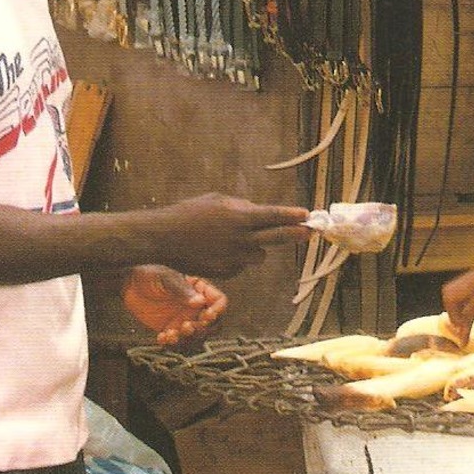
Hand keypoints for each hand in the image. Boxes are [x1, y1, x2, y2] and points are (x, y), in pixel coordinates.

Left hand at [123, 265, 228, 344]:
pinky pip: (178, 341)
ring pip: (197, 335)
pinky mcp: (171, 328)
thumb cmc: (150, 274)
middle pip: (213, 323)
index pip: (219, 301)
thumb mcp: (166, 279)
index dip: (218, 310)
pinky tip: (161, 337)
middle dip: (203, 328)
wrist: (128, 285)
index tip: (207, 315)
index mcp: (200, 290)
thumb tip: (200, 302)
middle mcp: (195, 306)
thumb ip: (182, 290)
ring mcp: (184, 318)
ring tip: (172, 333)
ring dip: (187, 338)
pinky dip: (172, 342)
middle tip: (187, 326)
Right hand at [155, 195, 311, 279]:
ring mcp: (234, 258)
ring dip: (254, 247)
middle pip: (277, 238)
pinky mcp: (227, 272)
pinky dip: (236, 258)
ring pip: (259, 255)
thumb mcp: (216, 201)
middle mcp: (241, 238)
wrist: (162, 238)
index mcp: (239, 217)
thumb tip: (260, 214)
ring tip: (230, 239)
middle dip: (296, 234)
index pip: (274, 216)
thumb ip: (241, 207)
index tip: (307, 215)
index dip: (292, 216)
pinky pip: (241, 265)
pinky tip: (216, 250)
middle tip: (310, 232)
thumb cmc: (188, 214)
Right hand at [442, 255, 473, 348]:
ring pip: (451, 289)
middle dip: (452, 315)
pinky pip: (458, 284)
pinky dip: (457, 297)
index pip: (467, 313)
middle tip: (461, 328)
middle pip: (451, 297)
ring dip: (452, 306)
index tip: (464, 343)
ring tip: (462, 320)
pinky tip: (467, 308)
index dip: (464, 330)